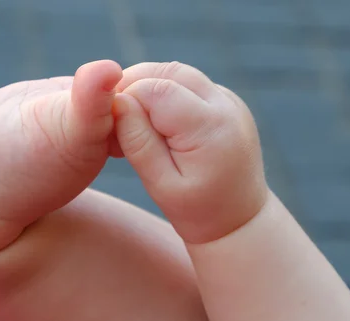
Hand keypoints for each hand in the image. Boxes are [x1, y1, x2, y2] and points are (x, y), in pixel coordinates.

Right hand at [114, 62, 267, 243]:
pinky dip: (165, 92)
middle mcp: (225, 105)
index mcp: (210, 128)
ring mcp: (229, 100)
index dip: (125, 98)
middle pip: (168, 72)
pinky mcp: (226, 101)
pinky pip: (189, 83)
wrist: (240, 219)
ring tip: (130, 117)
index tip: (109, 123)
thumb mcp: (161, 185)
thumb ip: (138, 142)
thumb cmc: (197, 210)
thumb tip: (117, 102)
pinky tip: (152, 120)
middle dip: (135, 84)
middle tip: (114, 114)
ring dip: (149, 86)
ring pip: (178, 72)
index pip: (155, 89)